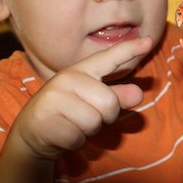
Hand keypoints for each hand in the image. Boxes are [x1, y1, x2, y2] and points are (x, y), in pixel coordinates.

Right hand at [11, 37, 153, 159]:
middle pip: (109, 103)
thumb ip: (117, 97)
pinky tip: (63, 135)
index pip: (109, 58)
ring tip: (73, 124)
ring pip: (94, 122)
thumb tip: (138, 93)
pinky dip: (76, 142)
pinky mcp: (47, 120)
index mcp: (82, 71)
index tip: (150, 40)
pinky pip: (79, 137)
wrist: (33, 134)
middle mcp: (67, 79)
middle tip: (86, 117)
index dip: (130, 50)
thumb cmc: (71, 115)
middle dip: (105, 118)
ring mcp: (54, 98)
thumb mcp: (95, 104)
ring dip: (89, 131)